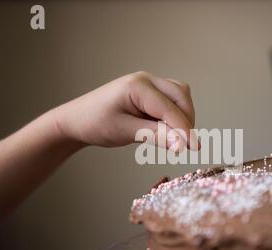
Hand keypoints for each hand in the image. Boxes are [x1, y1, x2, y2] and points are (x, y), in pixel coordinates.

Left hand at [53, 71, 198, 150]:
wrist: (76, 119)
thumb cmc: (95, 124)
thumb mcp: (126, 132)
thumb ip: (156, 136)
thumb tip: (182, 144)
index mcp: (137, 86)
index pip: (170, 108)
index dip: (185, 129)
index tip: (195, 148)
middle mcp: (146, 79)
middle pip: (180, 95)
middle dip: (186, 120)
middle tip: (183, 145)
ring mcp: (148, 83)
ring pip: (179, 95)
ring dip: (182, 115)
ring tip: (173, 137)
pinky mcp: (149, 91)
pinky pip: (171, 99)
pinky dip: (174, 113)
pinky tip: (166, 128)